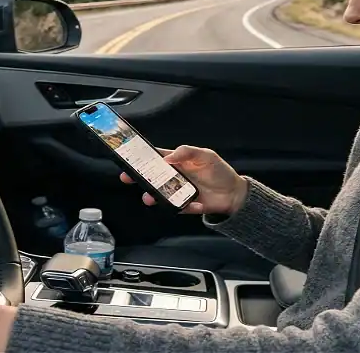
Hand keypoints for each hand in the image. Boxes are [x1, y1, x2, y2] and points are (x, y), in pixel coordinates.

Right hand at [120, 145, 248, 215]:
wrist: (233, 193)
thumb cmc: (219, 171)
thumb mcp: (206, 155)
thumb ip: (187, 152)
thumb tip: (168, 157)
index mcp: (177, 162)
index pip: (156, 158)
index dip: (142, 157)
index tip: (128, 157)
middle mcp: (174, 177)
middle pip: (151, 177)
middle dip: (137, 177)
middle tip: (127, 177)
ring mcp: (177, 192)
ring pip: (158, 194)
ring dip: (152, 195)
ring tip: (149, 196)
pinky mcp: (184, 205)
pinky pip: (177, 207)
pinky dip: (182, 206)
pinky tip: (194, 203)